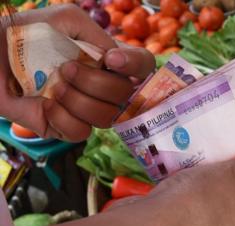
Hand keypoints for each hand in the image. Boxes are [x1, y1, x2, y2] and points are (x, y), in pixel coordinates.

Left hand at [0, 4, 154, 141]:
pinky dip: (62, 118)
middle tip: (66, 68)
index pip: (143, 67)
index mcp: (108, 61)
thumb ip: (98, 36)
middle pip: (126, 96)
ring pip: (106, 118)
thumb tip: (117, 62)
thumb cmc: (26, 34)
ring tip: (54, 86)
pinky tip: (46, 103)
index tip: (111, 61)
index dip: (136, 66)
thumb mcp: (66, 20)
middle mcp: (103, 87)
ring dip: (78, 100)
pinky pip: (80, 133)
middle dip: (95, 83)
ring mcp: (86, 109)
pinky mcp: (65, 128)